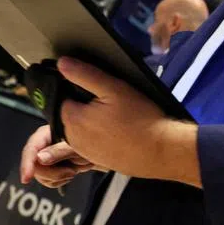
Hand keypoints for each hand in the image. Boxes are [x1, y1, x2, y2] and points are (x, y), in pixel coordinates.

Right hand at [20, 124, 98, 188]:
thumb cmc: (90, 143)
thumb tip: (39, 158)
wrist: (98, 152)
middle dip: (53, 174)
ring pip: (40, 176)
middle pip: (34, 166)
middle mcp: (41, 146)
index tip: (26, 178)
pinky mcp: (47, 168)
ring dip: (58, 178)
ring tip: (73, 170)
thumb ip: (59, 151)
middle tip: (71, 172)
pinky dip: (59, 181)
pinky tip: (69, 173)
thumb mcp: (77, 147)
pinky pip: (47, 181)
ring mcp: (43, 158)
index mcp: (45, 134)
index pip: (31, 149)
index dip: (27, 164)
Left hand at [57, 57, 199, 186]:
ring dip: (93, 122)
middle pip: (71, 114)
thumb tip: (62, 63)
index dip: (79, 92)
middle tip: (112, 106)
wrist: (161, 151)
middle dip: (85, 108)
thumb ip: (85, 75)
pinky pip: (93, 143)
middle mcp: (73, 139)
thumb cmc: (141, 119)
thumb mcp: (115, 88)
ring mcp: (85, 153)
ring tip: (118, 119)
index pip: (63, 98)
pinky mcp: (98, 161)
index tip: (100, 93)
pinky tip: (120, 133)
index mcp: (73, 119)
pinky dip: (102, 136)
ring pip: (82, 129)